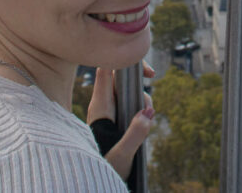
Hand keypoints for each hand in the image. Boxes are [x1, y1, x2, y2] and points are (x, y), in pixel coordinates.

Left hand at [86, 62, 156, 180]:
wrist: (91, 179)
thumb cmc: (103, 168)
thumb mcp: (121, 155)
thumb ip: (135, 134)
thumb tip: (148, 113)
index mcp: (100, 106)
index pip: (107, 70)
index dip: (126, 63)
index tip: (147, 73)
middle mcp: (101, 104)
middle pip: (119, 78)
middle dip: (139, 84)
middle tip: (150, 92)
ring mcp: (106, 110)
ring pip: (125, 91)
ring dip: (140, 99)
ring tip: (146, 119)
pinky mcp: (112, 118)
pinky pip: (126, 103)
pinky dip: (138, 108)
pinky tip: (142, 124)